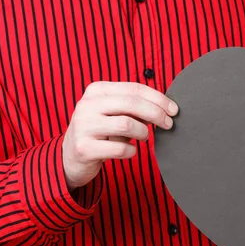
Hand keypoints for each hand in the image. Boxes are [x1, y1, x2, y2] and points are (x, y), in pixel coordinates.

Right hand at [63, 81, 178, 189]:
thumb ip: (133, 106)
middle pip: (132, 103)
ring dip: (143, 133)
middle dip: (156, 114)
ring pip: (127, 124)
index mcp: (96, 90)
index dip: (158, 98)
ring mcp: (84, 126)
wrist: (71, 157)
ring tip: (144, 137)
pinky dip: (131, 151)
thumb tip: (166, 107)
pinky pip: (119, 148)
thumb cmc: (101, 132)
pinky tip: (130, 151)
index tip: (173, 109)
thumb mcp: (113, 112)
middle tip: (168, 124)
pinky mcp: (84, 148)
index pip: (134, 88)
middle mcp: (87, 105)